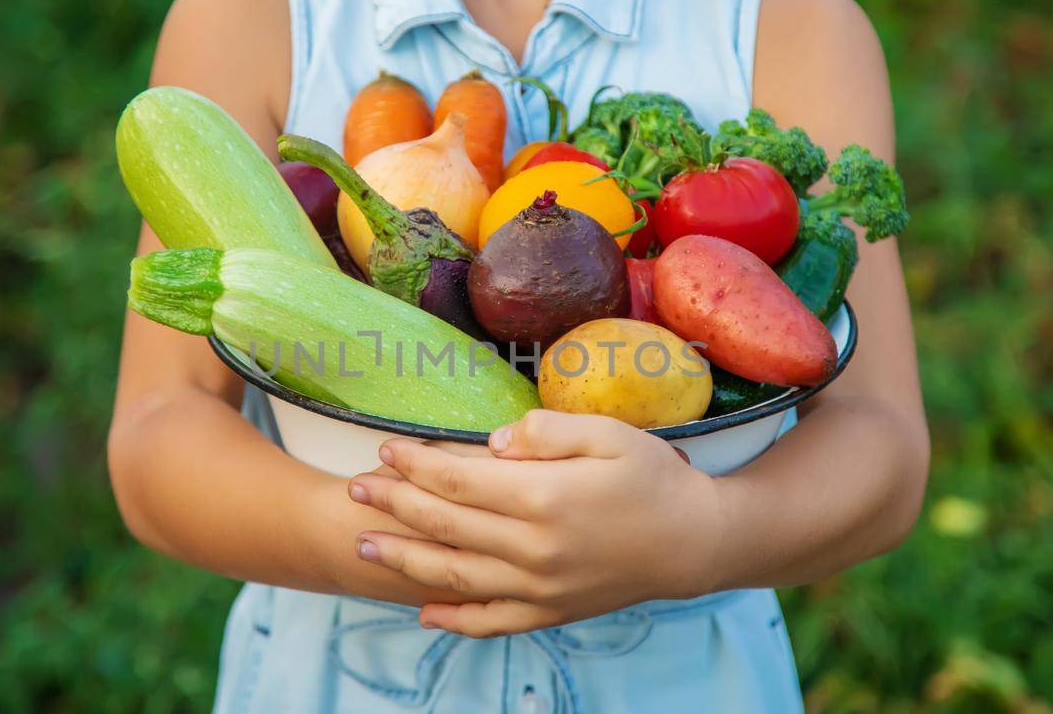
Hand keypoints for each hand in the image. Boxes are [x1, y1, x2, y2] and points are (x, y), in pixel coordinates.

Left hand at [347, 410, 722, 637]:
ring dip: (404, 560)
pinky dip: (453, 619)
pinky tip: (422, 612)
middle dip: (394, 504)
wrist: (696, 542)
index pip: (458, 478)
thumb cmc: (654, 476)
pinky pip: (491, 622)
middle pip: (445, 524)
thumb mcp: (610, 433)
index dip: (415, 464)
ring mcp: (541, 587)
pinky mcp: (552, 612)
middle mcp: (534, 548)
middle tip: (356, 489)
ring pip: (454, 576)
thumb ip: (548, 430)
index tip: (386, 449)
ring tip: (366, 543)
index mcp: (544, 497)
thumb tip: (494, 443)